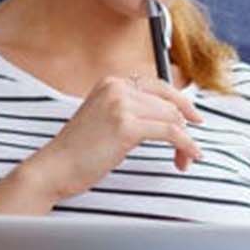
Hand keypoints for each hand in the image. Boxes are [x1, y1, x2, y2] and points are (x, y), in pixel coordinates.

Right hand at [26, 73, 204, 200]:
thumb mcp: (105, 118)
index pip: (160, 86)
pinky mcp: (126, 126)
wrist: (54, 167)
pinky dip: (186, 145)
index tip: (194, 119)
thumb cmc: (79, 150)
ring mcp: (120, 105)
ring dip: (185, 142)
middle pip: (170, 104)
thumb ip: (132, 110)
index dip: (181, 104)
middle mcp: (117, 87)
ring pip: (173, 118)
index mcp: (112, 82)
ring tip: (184, 159)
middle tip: (190, 150)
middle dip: (185, 128)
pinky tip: (191, 156)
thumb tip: (172, 115)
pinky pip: (171, 133)